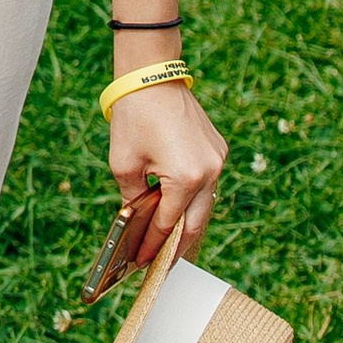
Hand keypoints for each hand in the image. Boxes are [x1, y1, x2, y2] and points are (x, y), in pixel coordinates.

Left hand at [106, 82, 226, 267]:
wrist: (152, 76)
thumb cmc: (133, 118)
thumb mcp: (123, 164)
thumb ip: (132, 199)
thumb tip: (137, 221)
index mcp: (186, 178)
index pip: (168, 225)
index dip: (153, 247)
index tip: (141, 264)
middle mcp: (210, 173)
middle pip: (195, 224)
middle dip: (177, 247)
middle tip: (161, 266)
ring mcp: (218, 161)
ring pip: (205, 206)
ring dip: (188, 225)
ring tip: (171, 245)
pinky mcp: (218, 150)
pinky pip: (208, 185)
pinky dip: (193, 201)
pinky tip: (179, 211)